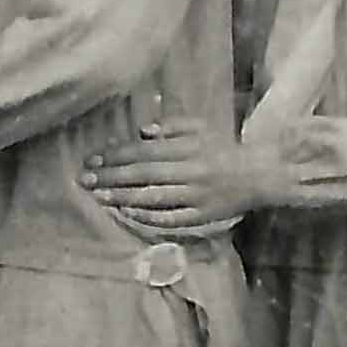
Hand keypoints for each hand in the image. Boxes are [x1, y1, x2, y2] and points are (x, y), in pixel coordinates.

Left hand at [80, 119, 266, 239]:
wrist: (261, 175)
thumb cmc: (224, 149)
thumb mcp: (201, 129)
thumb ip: (171, 127)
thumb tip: (141, 131)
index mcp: (189, 147)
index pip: (145, 151)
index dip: (116, 155)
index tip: (93, 159)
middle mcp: (191, 171)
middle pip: (144, 174)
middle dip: (112, 177)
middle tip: (86, 180)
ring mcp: (197, 195)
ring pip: (154, 197)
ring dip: (124, 198)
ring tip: (100, 197)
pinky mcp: (203, 216)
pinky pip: (172, 218)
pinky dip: (149, 217)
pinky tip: (129, 214)